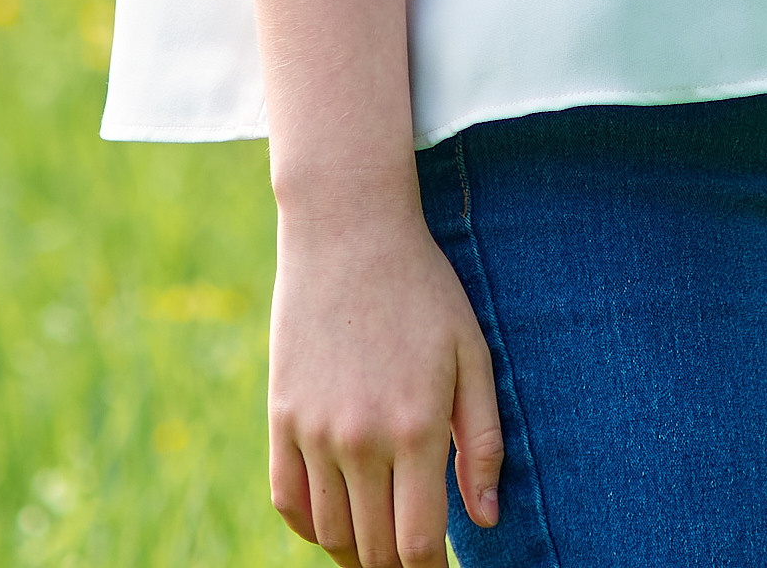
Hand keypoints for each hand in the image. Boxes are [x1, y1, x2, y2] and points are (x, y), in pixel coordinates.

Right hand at [268, 191, 503, 558]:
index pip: (419, 543)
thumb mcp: (472, 353)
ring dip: (356, 551)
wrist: (349, 232)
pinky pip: (288, 503)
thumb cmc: (423, 290)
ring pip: (330, 535)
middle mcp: (361, 439)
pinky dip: (311, 527)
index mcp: (417, 427)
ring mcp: (314, 431)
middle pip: (374, 549)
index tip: (441, 566)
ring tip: (379, 542)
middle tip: (413, 553)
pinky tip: (336, 519)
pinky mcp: (281, 418)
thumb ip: (482, 442)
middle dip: (397, 564)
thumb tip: (485, 519)